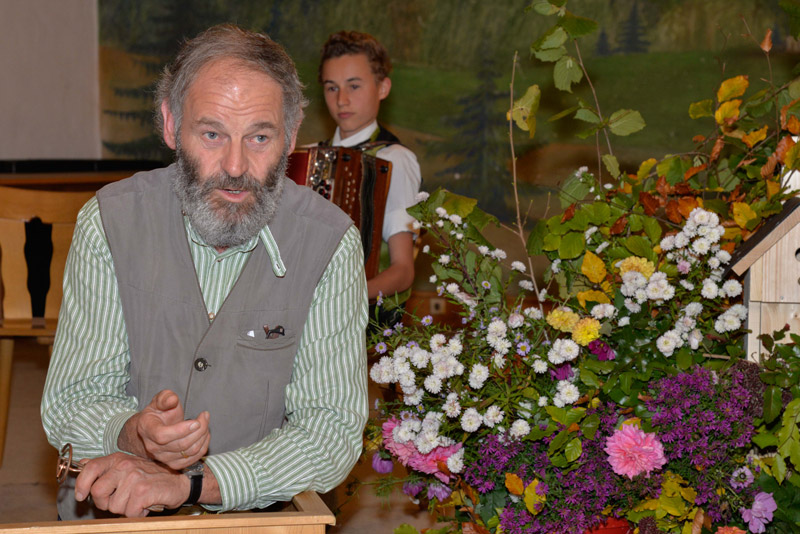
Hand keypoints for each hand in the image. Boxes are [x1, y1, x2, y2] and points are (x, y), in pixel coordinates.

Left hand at [73, 453, 188, 516]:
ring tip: (137, 500)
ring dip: (125, 509)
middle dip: (107, 503)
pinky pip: (129, 512)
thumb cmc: (152, 477)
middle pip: (98, 492)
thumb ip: (106, 467)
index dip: (82, 484)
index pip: (90, 468)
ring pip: (114, 506)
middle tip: (121, 501)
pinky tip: (145, 504)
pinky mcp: (143, 491)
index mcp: (118, 459)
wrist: (180, 481)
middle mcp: (125, 465)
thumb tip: (82, 463)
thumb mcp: (128, 467)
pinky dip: (137, 513)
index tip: (81, 496)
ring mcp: (134, 477)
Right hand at [131, 390, 209, 468]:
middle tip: (205, 416)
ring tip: (205, 422)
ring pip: (189, 452)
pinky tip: (205, 434)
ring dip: (203, 436)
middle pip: (181, 444)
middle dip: (199, 429)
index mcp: (147, 429)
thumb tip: (173, 400)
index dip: (181, 430)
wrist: (153, 429)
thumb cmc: (158, 413)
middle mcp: (153, 447)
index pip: (162, 436)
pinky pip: (193, 459)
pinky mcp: (174, 464)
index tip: (196, 421)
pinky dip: (203, 446)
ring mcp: (163, 458)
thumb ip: (165, 398)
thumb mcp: (158, 401)